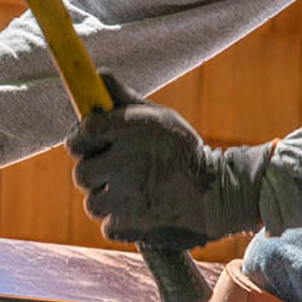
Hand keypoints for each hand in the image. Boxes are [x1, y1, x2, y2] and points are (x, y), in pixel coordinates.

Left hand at [65, 76, 271, 249]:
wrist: (220, 193)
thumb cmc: (183, 151)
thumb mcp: (160, 118)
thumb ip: (124, 100)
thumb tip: (98, 76)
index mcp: (131, 130)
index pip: (83, 131)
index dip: (81, 139)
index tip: (89, 144)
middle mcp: (125, 161)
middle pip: (81, 173)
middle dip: (94, 174)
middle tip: (114, 173)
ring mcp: (126, 197)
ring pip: (93, 203)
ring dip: (108, 200)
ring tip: (133, 193)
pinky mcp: (131, 225)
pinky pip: (108, 226)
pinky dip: (121, 222)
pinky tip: (141, 211)